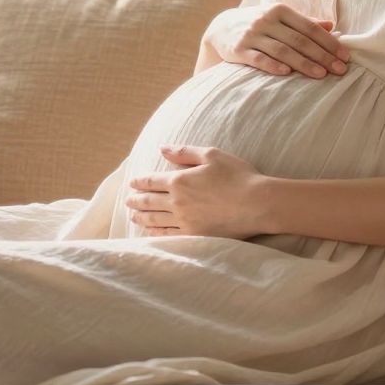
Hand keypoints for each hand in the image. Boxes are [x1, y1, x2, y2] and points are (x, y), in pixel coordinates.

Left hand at [124, 145, 269, 238]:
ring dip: (142, 218)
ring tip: (134, 217)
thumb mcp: (211, 155)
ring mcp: (184, 221)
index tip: (132, 183)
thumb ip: (184, 152)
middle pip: (150, 201)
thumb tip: (162, 149)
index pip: (152, 181)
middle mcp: (177, 201)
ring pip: (156, 220)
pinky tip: (151, 232)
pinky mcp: (194, 235)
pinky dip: (156, 233)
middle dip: (137, 201)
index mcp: (179, 179)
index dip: (140, 182)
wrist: (257, 204)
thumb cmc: (237, 175)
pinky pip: (169, 235)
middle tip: (127, 201)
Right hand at [205, 3, 350, 78]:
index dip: (329, 42)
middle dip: (322, 56)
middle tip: (340, 69)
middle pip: (299, 40)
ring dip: (304, 63)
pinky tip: (287, 74)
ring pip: (282, 50)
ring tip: (322, 75)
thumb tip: (331, 26)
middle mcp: (266, 20)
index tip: (345, 56)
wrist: (220, 28)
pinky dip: (273, 66)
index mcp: (280, 10)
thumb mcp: (279, 17)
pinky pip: (258, 58)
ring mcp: (252, 35)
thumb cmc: (258, 24)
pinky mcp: (238, 49)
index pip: (310, 27)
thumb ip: (304, 21)